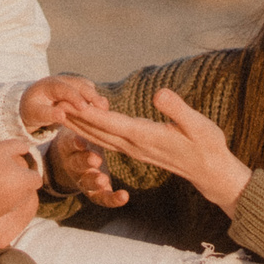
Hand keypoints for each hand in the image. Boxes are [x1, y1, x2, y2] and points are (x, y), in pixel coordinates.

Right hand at [0, 137, 42, 219]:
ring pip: (13, 200)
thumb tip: (26, 149)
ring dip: (8, 193)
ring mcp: (5, 208)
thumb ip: (19, 146)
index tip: (18, 168)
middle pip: (25, 191)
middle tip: (3, 173)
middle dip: (18, 183)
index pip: (36, 179)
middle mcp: (18, 197)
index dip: (28, 173)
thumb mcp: (4, 147)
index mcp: (24, 182)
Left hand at [19, 73, 104, 132]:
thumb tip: (62, 115)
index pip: (64, 89)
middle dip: (91, 95)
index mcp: (49, 84)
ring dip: (96, 96)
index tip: (84, 108)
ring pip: (87, 86)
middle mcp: (62, 80)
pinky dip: (96, 99)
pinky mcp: (78, 88)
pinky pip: (89, 91)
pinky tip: (102, 110)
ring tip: (105, 109)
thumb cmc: (32, 109)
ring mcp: (71, 82)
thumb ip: (47, 114)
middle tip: (103, 107)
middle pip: (79, 84)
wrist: (33, 103)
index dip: (75, 97)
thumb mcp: (34, 114)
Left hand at [61, 88, 251, 216]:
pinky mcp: (137, 149)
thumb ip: (177, 109)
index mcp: (146, 136)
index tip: (70, 100)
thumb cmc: (207, 145)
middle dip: (75, 118)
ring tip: (60, 112)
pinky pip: (108, 140)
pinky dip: (92, 130)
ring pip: (100, 136)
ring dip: (79, 125)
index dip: (89, 112)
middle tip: (53, 103)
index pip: (111, 123)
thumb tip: (160, 93)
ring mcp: (134, 149)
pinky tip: (84, 125)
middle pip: (98, 131)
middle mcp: (135, 145)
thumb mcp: (198, 124)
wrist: (210, 170)